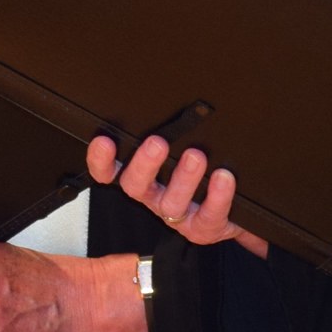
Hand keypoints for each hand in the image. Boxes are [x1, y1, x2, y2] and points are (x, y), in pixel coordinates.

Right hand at [86, 135, 267, 255]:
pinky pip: (208, 214)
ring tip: (196, 156)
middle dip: (144, 164)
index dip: (101, 160)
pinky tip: (223, 176)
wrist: (229, 216)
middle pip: (135, 186)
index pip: (109, 172)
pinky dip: (217, 196)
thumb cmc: (201, 180)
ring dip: (183, 178)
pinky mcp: (203, 228)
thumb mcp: (180, 155)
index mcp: (141, 179)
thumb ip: (170, 137)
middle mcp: (153, 197)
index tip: (104, 140)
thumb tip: (169, 104)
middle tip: (157, 142)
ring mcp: (176, 214)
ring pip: (171, 202)